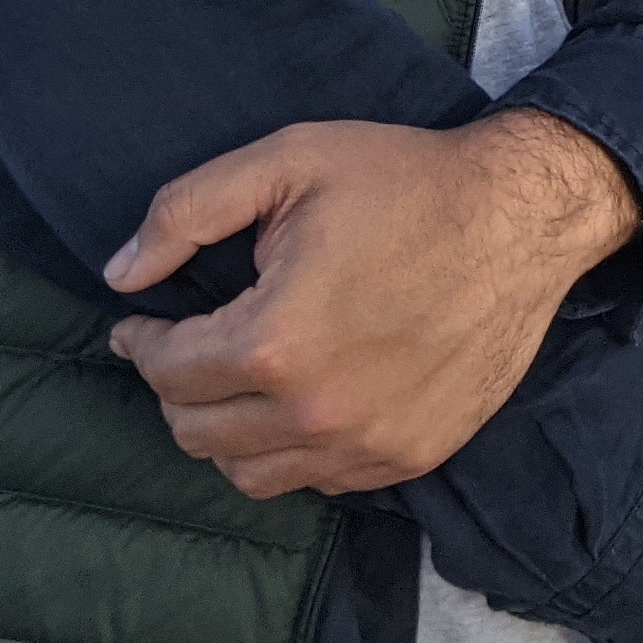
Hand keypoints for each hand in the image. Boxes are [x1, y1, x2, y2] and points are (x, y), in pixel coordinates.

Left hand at [102, 109, 642, 496]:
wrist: (522, 216)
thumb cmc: (404, 181)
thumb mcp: (288, 162)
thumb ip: (186, 212)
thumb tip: (120, 276)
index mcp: (275, 341)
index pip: (166, 373)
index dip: (142, 344)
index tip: (141, 326)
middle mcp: (315, 412)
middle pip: (196, 433)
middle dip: (177, 388)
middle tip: (189, 347)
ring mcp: (366, 443)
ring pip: (248, 474)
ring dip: (227, 429)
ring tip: (240, 379)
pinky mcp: (409, 455)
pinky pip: (317, 480)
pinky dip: (292, 450)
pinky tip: (304, 398)